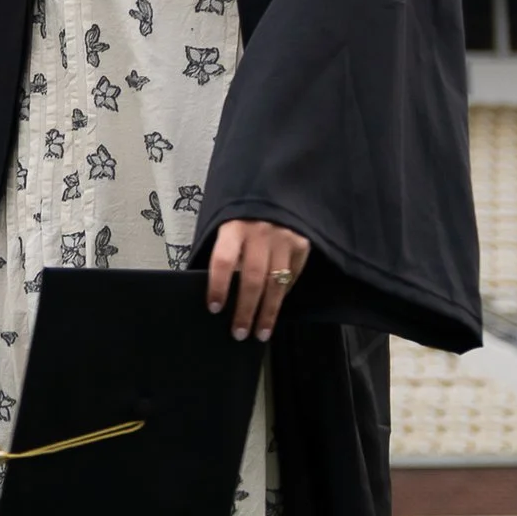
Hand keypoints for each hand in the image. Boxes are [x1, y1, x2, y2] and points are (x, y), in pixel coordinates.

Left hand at [205, 219, 308, 343]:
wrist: (278, 182)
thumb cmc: (244, 212)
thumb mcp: (227, 221)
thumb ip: (226, 249)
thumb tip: (215, 287)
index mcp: (233, 226)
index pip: (224, 260)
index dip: (218, 286)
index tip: (215, 308)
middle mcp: (260, 232)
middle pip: (252, 278)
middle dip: (246, 310)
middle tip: (239, 333)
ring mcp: (283, 238)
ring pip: (276, 283)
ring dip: (268, 312)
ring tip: (261, 333)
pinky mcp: (302, 242)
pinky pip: (293, 275)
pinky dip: (284, 294)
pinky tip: (276, 309)